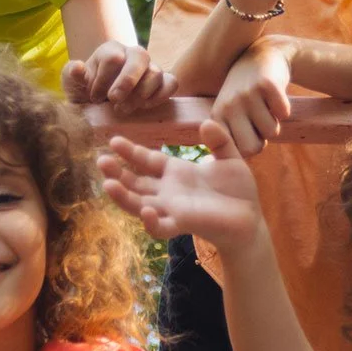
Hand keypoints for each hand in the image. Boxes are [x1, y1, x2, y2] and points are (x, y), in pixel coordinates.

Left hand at [62, 43, 177, 111]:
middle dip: (127, 82)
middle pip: (140, 56)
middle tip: (114, 101)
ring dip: (140, 94)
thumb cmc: (86, 93)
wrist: (101, 107)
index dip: (103, 80)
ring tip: (124, 109)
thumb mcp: (73, 85)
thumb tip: (78, 67)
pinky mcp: (163, 82)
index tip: (94, 97)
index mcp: (111, 49)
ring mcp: (150, 67)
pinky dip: (160, 96)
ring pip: (156, 72)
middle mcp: (133, 54)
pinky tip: (144, 107)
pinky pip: (171, 83)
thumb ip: (72, 75)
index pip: (113, 57)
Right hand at [99, 123, 263, 245]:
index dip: (130, 152)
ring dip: (123, 196)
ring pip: (139, 204)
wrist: (250, 218)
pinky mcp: (183, 225)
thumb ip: (219, 140)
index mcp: (176, 173)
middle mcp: (168, 191)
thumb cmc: (237, 189)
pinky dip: (151, 222)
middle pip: (135, 182)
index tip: (114, 141)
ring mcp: (173, 209)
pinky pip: (160, 228)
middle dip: (117, 172)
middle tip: (101, 160)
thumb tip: (206, 122)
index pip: (147, 160)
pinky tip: (147, 211)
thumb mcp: (229, 157)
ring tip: (108, 184)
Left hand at [211, 37, 292, 156]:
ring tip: (266, 106)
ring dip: (275, 122)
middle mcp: (229, 105)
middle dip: (263, 140)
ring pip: (272, 131)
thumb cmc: (246, 93)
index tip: (249, 132)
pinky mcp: (266, 84)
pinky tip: (275, 96)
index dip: (250, 147)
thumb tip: (234, 166)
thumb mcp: (229, 113)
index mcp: (217, 117)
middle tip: (260, 122)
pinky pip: (283, 113)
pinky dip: (284, 109)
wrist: (263, 55)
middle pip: (254, 148)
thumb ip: (228, 138)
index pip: (238, 153)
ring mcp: (247, 94)